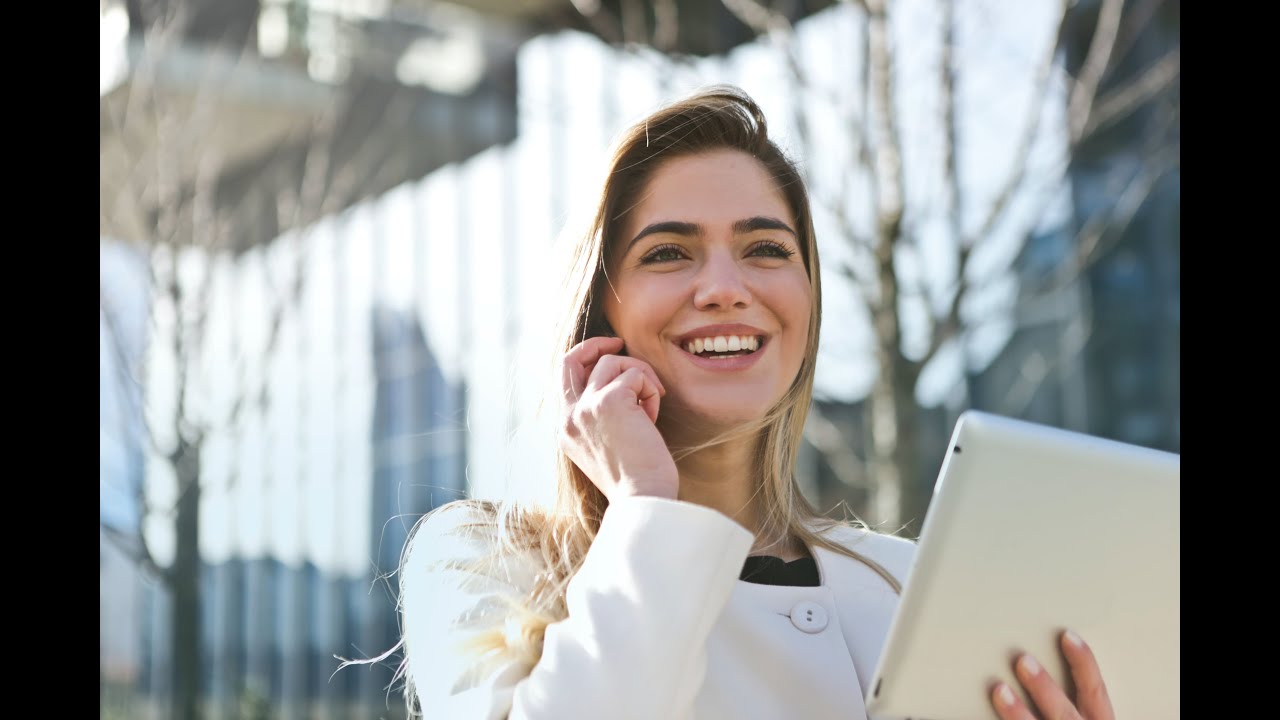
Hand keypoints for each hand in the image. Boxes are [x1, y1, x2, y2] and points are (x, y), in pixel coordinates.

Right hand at [559, 336, 678, 501]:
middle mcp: (569, 417)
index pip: (565, 380)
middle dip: (596, 344)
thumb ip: (601, 419)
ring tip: (651, 405)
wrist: (643, 499)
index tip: (609, 356)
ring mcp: (586, 407)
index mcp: (566, 430)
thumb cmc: (636, 480)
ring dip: (640, 376)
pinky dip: (651, 390)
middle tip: (619, 342)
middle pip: (571, 359)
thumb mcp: (606, 447)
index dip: (586, 361)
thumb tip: (620, 386)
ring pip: (613, 362)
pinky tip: (653, 417)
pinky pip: (636, 374)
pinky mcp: (610, 401)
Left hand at [990, 630, 1113, 719]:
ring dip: (1018, 713)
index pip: (1095, 692)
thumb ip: (1072, 702)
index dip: (1084, 664)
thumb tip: (1032, 664)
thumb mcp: (1084, 719)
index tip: (1067, 636)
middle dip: (1044, 688)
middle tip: (1022, 661)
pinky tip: (979, 718)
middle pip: (1065, 713)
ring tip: (999, 690)